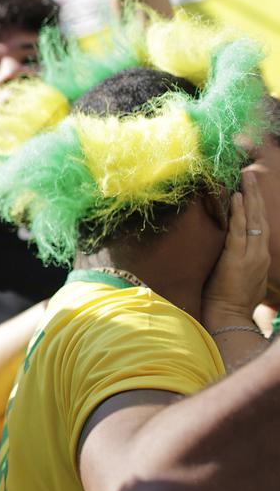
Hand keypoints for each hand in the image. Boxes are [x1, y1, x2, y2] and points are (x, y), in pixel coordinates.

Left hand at [203, 172, 268, 325]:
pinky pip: (238, 231)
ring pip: (252, 220)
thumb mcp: (243, 276)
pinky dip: (238, 213)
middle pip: (260, 217)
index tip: (250, 188)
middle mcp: (260, 253)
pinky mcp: (237, 259)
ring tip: (245, 178)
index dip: (257, 205)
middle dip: (256, 195)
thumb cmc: (229, 298)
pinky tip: (236, 198)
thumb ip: (241, 259)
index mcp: (261, 256)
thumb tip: (231, 247)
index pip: (260, 225)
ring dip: (249, 197)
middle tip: (250, 174)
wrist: (229, 317)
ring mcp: (251, 256)